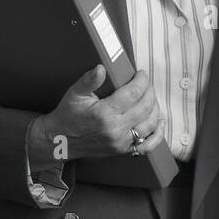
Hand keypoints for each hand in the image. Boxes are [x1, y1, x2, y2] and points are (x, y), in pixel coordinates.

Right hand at [32, 65, 164, 160]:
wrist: (60, 141)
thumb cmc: (68, 115)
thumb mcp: (74, 94)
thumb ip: (89, 81)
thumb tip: (101, 68)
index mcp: (104, 113)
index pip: (134, 93)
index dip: (142, 81)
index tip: (141, 74)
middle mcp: (116, 129)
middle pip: (145, 107)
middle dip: (150, 91)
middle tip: (146, 83)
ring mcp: (121, 142)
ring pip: (150, 123)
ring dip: (155, 108)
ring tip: (150, 97)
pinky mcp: (123, 150)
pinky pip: (148, 146)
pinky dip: (158, 134)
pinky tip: (159, 122)